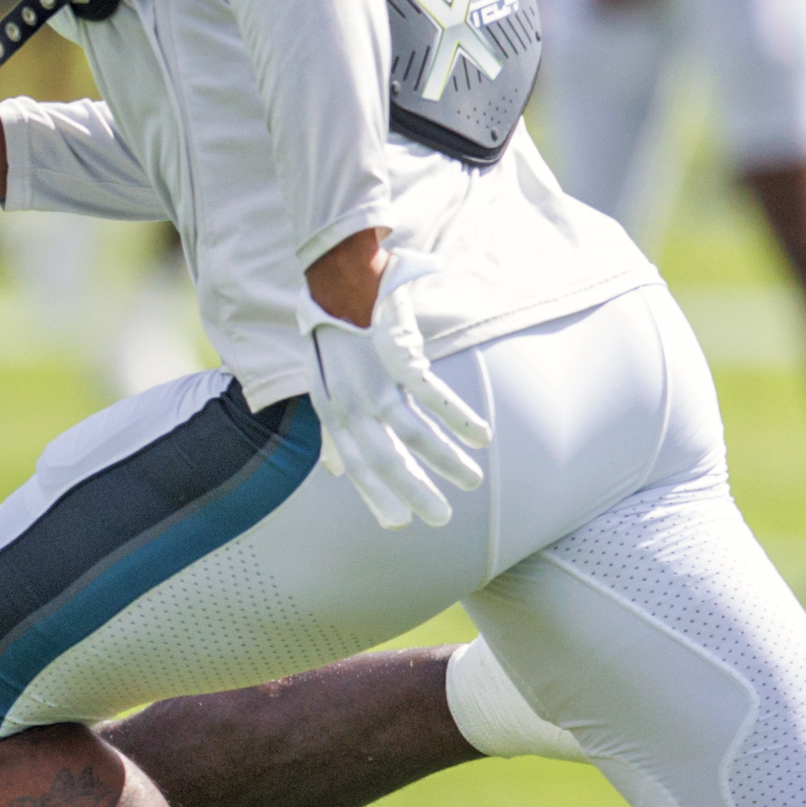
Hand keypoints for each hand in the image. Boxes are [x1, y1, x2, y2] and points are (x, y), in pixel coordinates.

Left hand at [306, 265, 491, 530]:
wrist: (339, 282)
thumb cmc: (335, 338)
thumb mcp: (324, 390)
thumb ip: (334, 432)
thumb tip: (333, 470)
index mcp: (333, 411)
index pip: (355, 464)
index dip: (375, 495)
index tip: (397, 524)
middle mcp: (350, 402)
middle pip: (384, 458)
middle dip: (413, 492)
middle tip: (440, 520)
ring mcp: (373, 380)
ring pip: (413, 433)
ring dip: (445, 460)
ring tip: (473, 482)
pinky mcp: (397, 357)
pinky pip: (432, 397)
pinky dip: (458, 419)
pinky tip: (481, 438)